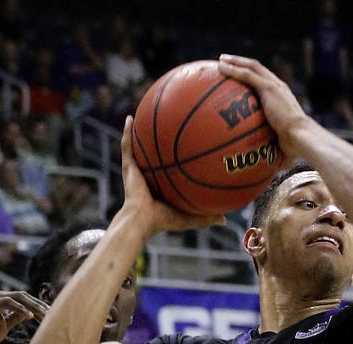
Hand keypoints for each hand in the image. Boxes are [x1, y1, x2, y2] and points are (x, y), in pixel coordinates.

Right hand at [0, 289, 48, 343]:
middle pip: (22, 296)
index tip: (51, 314)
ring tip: (44, 315)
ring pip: (17, 297)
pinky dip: (19, 308)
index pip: (23, 298)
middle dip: (38, 305)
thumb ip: (15, 317)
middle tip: (51, 314)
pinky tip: (29, 316)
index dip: (37, 305)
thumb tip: (30, 312)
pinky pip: (6, 302)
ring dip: (33, 306)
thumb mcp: (4, 326)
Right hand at [118, 116, 223, 233]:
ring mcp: (135, 171)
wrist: (142, 220)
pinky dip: (127, 132)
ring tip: (143, 113)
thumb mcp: (190, 217)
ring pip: (137, 146)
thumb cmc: (164, 220)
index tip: (185, 147)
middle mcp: (146, 176)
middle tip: (168, 125)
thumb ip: (206, 217)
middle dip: (158, 141)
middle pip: (153, 154)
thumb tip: (225, 220)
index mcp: (159, 187)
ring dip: (139, 131)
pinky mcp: (127, 167)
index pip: (167, 170)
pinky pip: (127, 146)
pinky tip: (130, 118)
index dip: (173, 160)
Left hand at [217, 54, 312, 156]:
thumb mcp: (282, 149)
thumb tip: (265, 174)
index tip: (240, 77)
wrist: (302, 137)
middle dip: (241, 63)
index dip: (253, 77)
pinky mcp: (269, 88)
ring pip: (252, 67)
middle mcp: (279, 87)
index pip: (266, 82)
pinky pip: (247, 75)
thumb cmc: (295, 147)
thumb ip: (272, 154)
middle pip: (257, 69)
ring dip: (235, 61)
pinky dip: (234, 69)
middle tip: (226, 62)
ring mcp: (274, 86)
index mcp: (282, 98)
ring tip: (220, 60)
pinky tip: (220, 67)